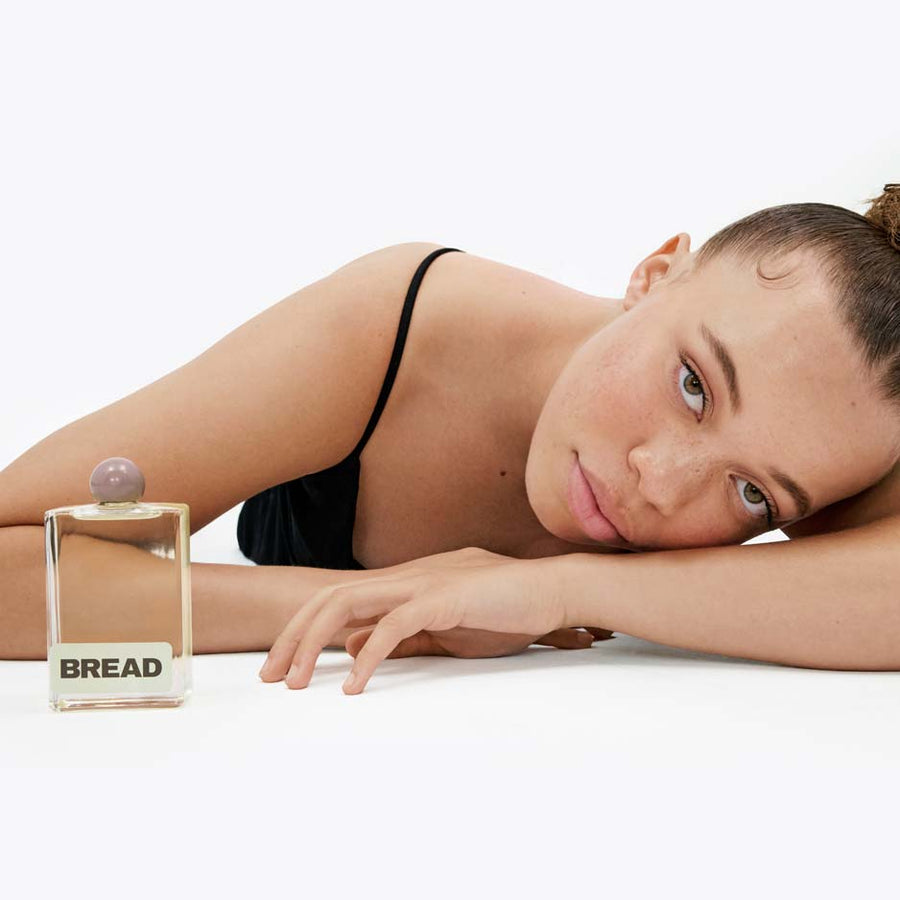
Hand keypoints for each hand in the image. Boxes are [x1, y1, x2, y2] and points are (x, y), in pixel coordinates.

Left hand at [258, 546, 603, 692]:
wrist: (552, 591)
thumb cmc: (505, 609)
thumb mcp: (444, 627)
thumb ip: (402, 634)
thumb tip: (358, 647)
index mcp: (404, 582)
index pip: (340, 598)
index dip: (304, 629)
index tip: (283, 666)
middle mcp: (405, 576)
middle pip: (330, 597)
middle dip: (293, 635)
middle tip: (271, 677)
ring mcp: (422, 583)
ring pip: (348, 602)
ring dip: (315, 642)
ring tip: (298, 682)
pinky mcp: (443, 598)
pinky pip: (395, 625)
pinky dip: (369, 654)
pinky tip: (356, 684)